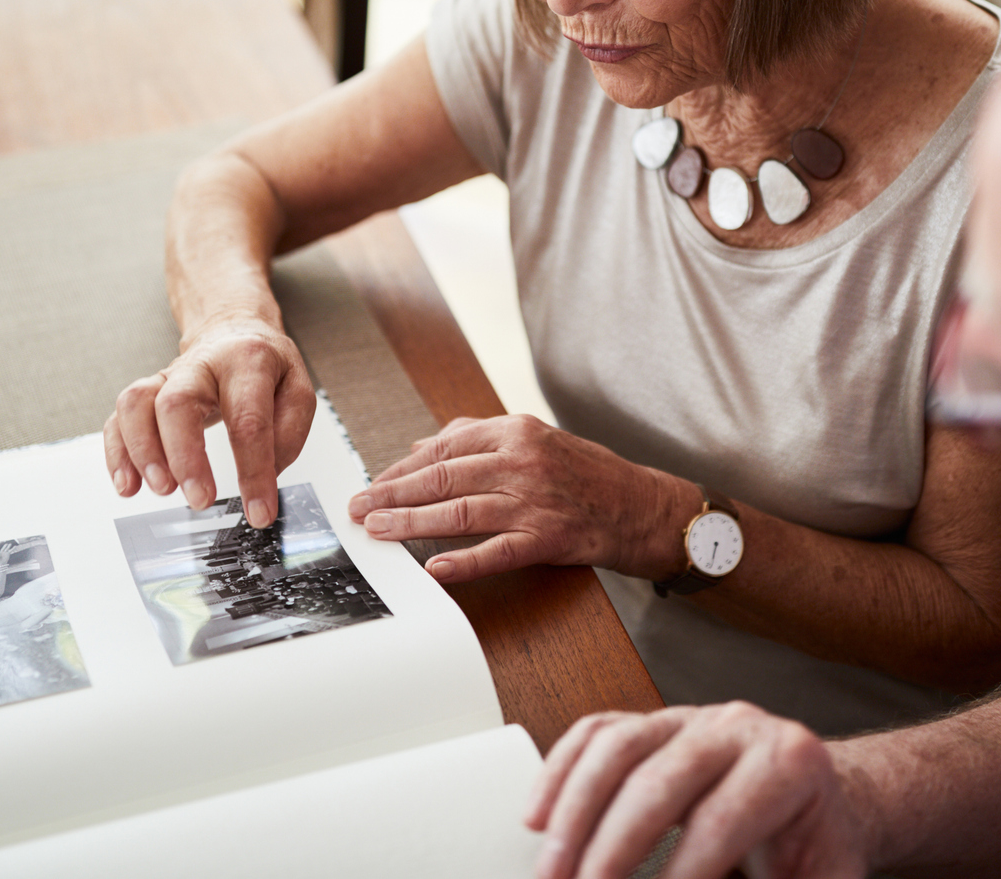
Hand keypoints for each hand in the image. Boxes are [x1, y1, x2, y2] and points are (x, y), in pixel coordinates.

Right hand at [102, 314, 316, 526]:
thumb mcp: (297, 390)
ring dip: (143, 453)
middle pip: (177, 403)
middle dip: (185, 458)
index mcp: (246, 360)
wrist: (232, 331)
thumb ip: (288, 433)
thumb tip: (266, 473)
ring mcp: (167, 377)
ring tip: (162, 489)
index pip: (248, 419)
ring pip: (137, 404)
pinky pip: (119, 418)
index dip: (253, 470)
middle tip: (200, 499)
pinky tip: (128, 485)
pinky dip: (118, 454)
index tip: (259, 510)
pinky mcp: (147, 393)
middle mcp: (200, 365)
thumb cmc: (263, 365)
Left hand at [347, 415, 686, 582]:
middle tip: (359, 509)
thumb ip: (480, 437)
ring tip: (378, 531)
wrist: (641, 506)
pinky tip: (435, 569)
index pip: (443, 449)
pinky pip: (497, 552)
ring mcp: (534, 501)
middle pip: (442, 478)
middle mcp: (522, 461)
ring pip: (460, 512)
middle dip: (393, 494)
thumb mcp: (536, 438)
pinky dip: (464, 562)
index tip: (372, 483)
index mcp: (515, 431)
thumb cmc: (586, 473)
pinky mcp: (547, 539)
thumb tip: (425, 446)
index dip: (400, 468)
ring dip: (412, 523)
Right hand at [527, 705, 868, 878]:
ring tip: (551, 872)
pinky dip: (560, 772)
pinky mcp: (652, 723)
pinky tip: (537, 818)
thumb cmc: (811, 850)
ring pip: (616, 748)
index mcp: (789, 762)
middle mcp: (736, 727)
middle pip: (657, 781)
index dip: (680, 874)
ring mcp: (689, 718)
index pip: (719, 821)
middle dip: (610, 850)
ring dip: (573, 816)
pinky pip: (595, 733)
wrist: (816, 806)